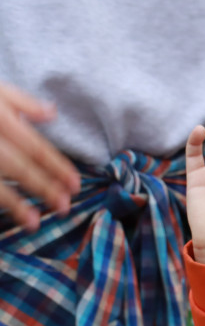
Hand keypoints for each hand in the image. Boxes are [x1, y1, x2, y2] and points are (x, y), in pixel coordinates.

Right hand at [0, 82, 79, 229]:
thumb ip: (23, 102)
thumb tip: (53, 114)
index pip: (35, 146)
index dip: (57, 166)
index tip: (75, 184)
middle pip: (19, 167)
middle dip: (44, 187)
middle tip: (65, 206)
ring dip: (15, 204)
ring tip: (35, 223)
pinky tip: (4, 216)